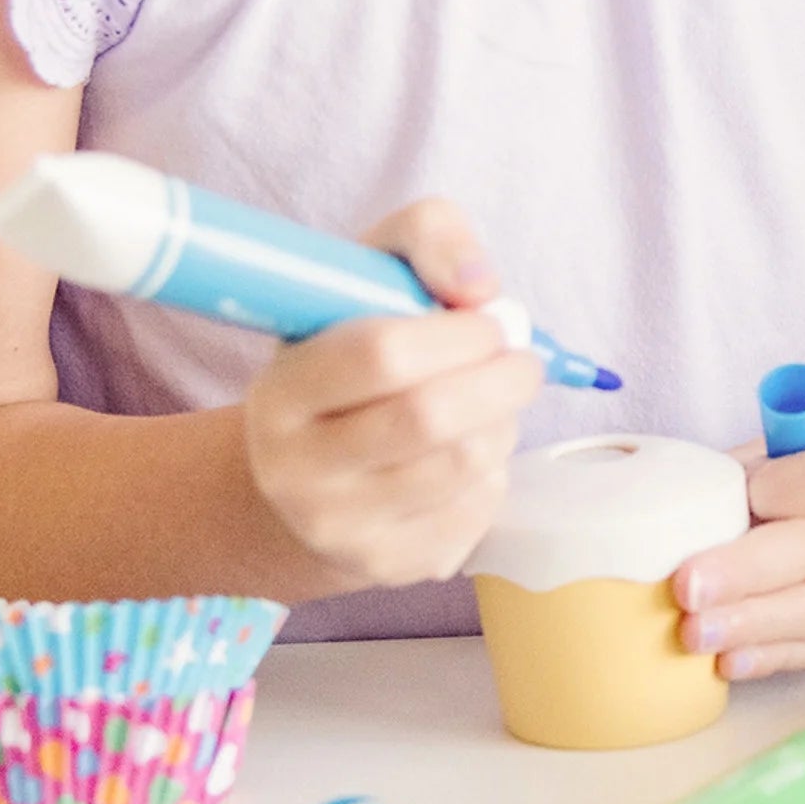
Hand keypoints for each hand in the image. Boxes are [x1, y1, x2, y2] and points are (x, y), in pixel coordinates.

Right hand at [241, 198, 541, 588]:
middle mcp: (295, 469)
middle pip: (431, 417)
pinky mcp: (387, 567)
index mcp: (282, 390)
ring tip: (491, 402)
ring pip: (466, 463)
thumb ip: (427, 237)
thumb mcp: (366, 276)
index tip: (490, 319)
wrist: (302, 481)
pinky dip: (495, 470)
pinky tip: (470, 451)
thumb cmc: (349, 358)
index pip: (380, 354)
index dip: (457, 332)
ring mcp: (339, 528)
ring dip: (503, 421)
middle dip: (502, 378)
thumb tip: (481, 287)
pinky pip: (478, 509)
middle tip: (522, 360)